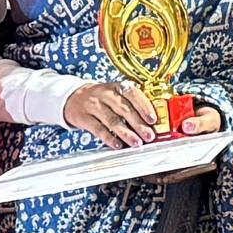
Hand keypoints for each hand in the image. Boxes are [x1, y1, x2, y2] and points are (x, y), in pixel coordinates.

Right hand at [66, 81, 221, 148]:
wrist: (74, 98)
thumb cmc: (104, 98)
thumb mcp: (118, 94)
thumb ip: (135, 104)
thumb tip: (158, 119)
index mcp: (118, 86)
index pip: (132, 94)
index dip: (144, 106)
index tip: (154, 119)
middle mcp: (105, 94)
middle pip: (123, 109)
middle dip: (138, 124)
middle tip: (150, 136)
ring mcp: (93, 106)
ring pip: (112, 120)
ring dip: (126, 133)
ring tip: (137, 143)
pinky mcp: (84, 118)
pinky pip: (98, 129)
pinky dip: (109, 139)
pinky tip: (118, 145)